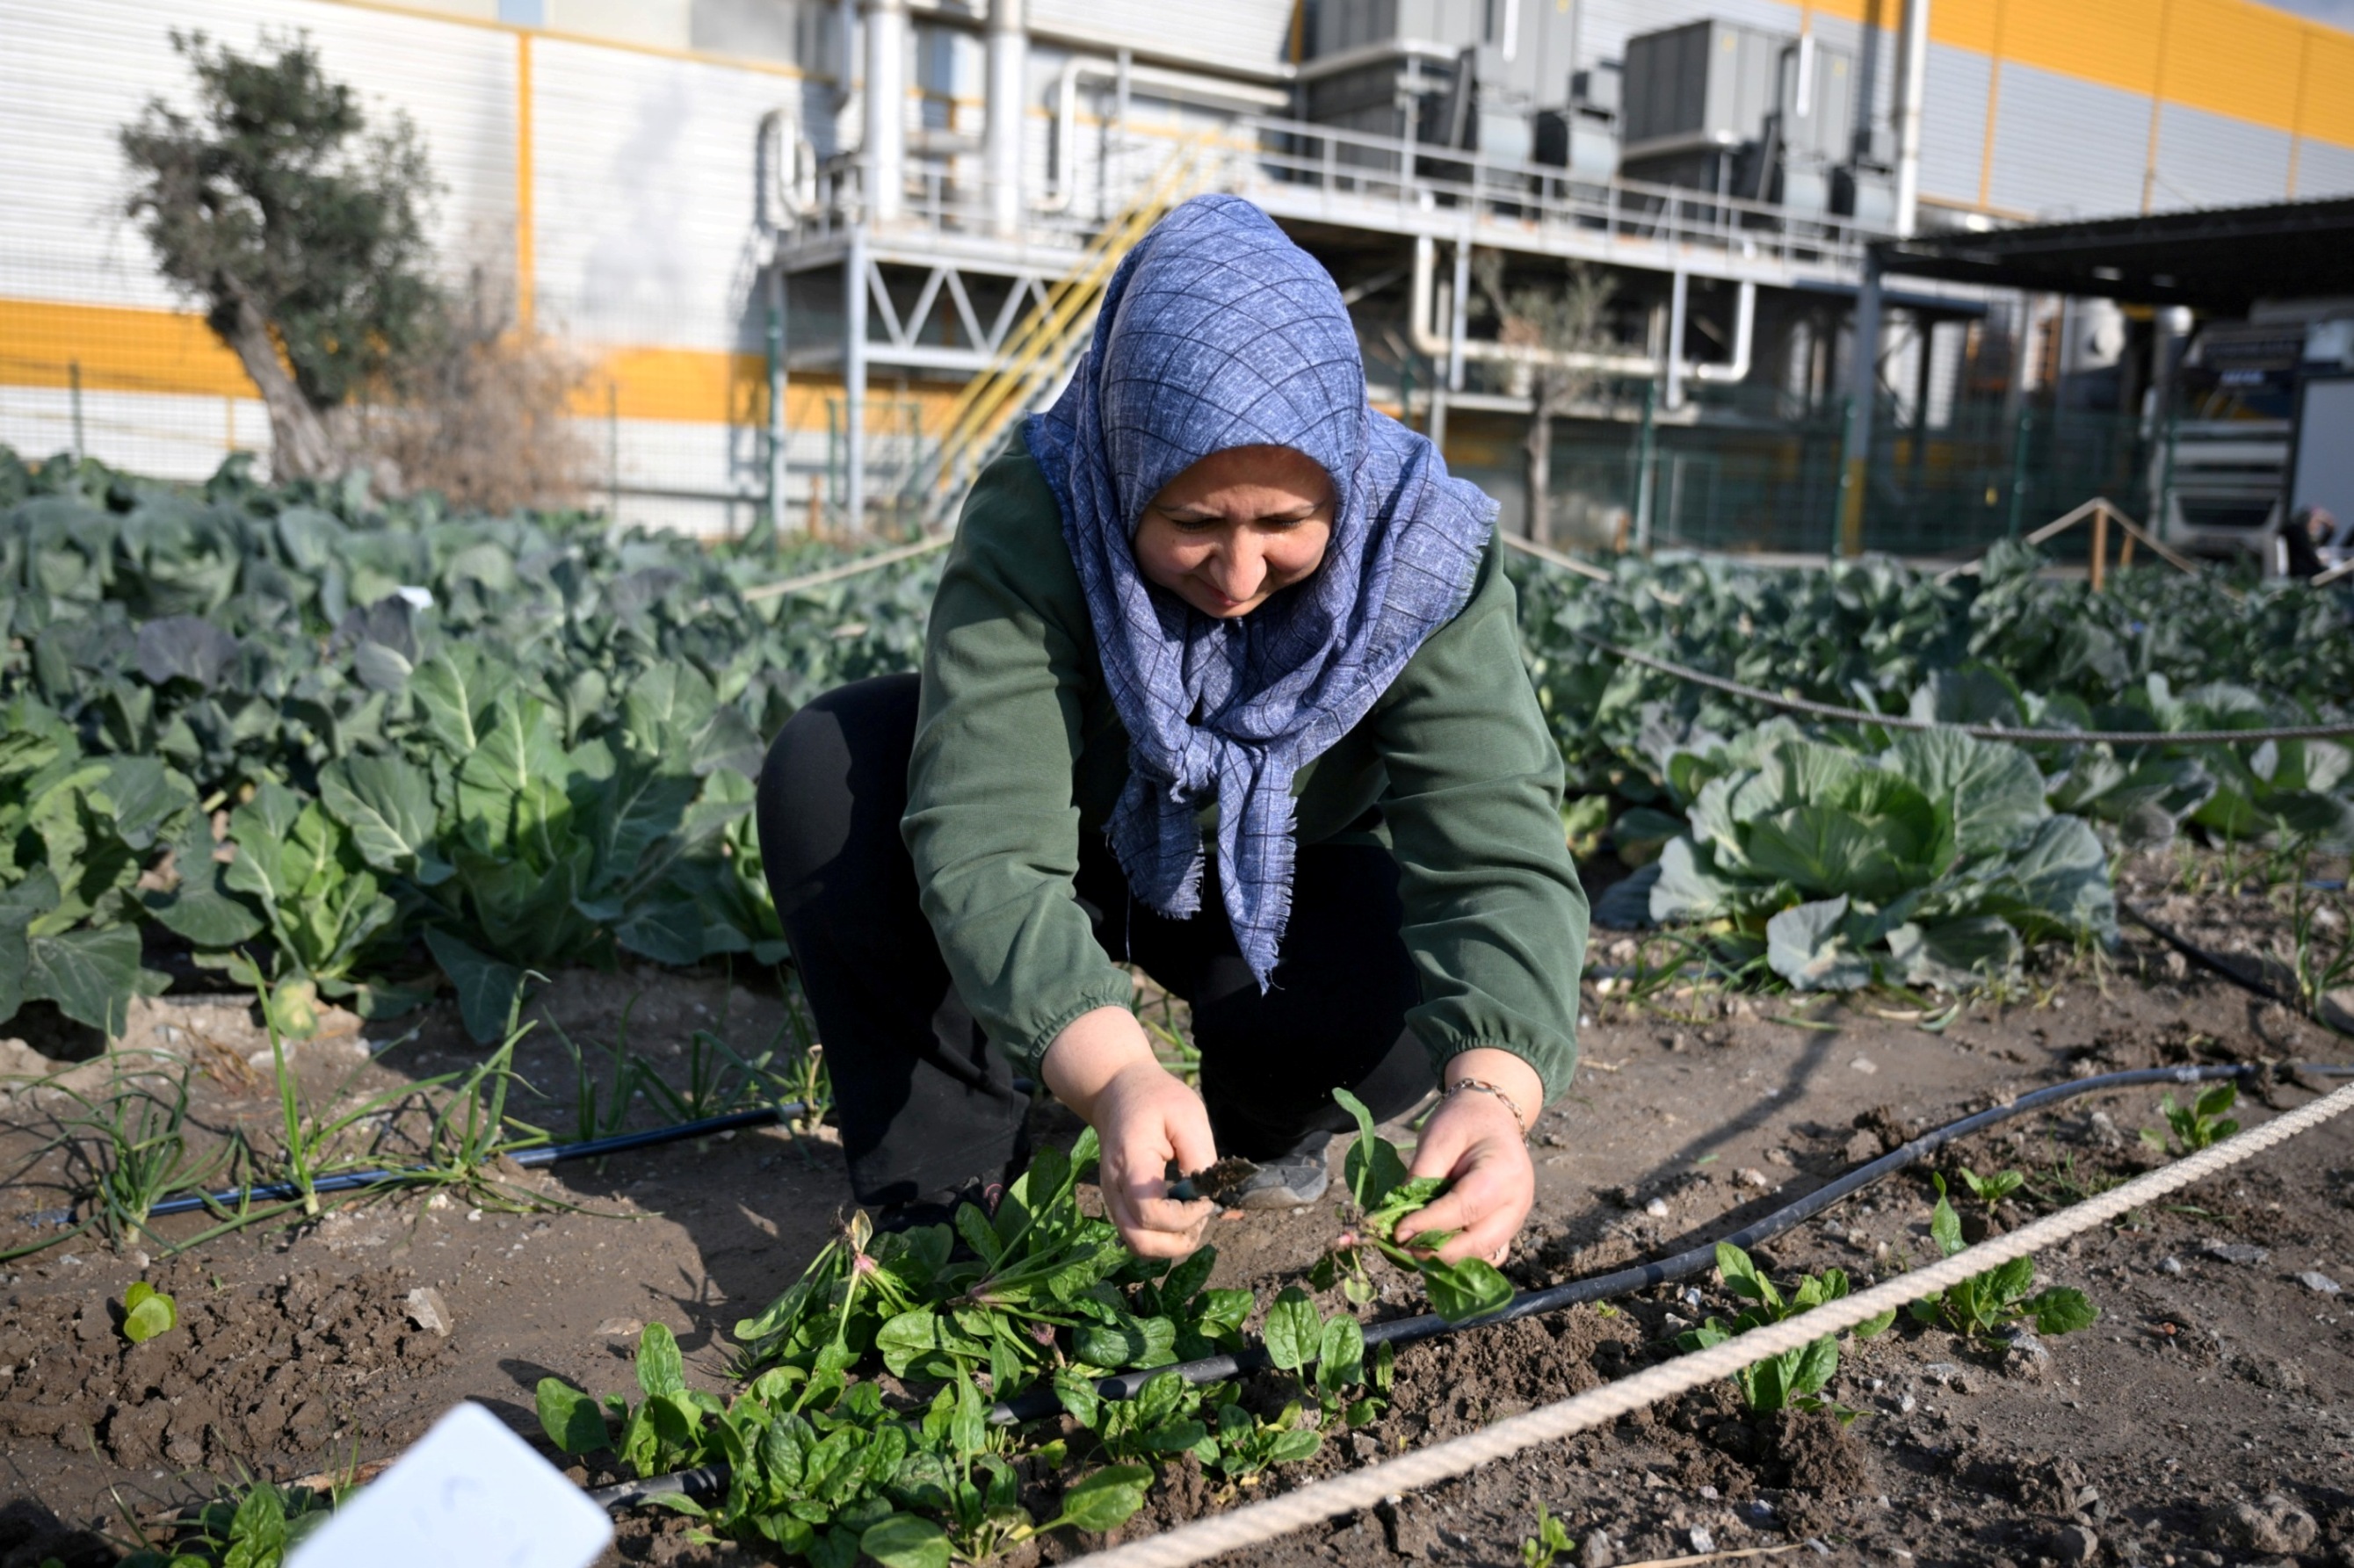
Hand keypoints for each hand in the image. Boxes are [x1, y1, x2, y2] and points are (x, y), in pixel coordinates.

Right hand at [1041, 1006, 1216, 1258]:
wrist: (1118, 1092)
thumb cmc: (1157, 1099)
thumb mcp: (1188, 1116)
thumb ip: (1200, 1158)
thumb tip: (1210, 1198)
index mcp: (1131, 1162)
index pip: (1151, 1213)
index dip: (1186, 1217)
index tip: (1206, 1197)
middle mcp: (1114, 1188)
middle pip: (1141, 1242)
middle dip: (1180, 1240)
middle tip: (1202, 1212)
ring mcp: (1113, 1199)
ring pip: (1138, 1246)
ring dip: (1172, 1243)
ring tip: (1194, 1215)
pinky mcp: (1119, 1204)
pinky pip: (1139, 1235)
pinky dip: (1164, 1236)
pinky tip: (1183, 1213)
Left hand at [1391, 1049, 1540, 1266]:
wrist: (1491, 1117)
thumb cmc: (1463, 1123)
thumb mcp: (1437, 1139)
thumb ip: (1420, 1178)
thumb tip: (1397, 1218)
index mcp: (1503, 1172)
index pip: (1464, 1209)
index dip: (1429, 1225)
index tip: (1398, 1234)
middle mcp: (1518, 1201)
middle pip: (1478, 1242)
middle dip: (1437, 1252)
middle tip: (1403, 1247)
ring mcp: (1518, 1218)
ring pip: (1483, 1254)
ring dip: (1448, 1258)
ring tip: (1415, 1248)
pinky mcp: (1510, 1227)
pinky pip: (1489, 1254)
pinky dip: (1464, 1256)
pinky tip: (1437, 1247)